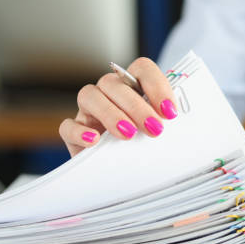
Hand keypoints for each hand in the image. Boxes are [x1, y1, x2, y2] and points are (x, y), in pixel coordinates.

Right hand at [59, 57, 177, 156]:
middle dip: (137, 106)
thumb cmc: (146, 146)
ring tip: (129, 134)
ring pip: (90, 95)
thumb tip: (176, 121)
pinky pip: (68, 125)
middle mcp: (109, 92)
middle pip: (115, 83)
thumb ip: (167, 121)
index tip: (170, 111)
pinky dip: (80, 131)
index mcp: (134, 86)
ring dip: (111, 114)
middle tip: (154, 128)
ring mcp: (89, 111)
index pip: (142, 69)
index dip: (156, 85)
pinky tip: (95, 141)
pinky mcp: (73, 132)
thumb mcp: (160, 131)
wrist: (124, 174)